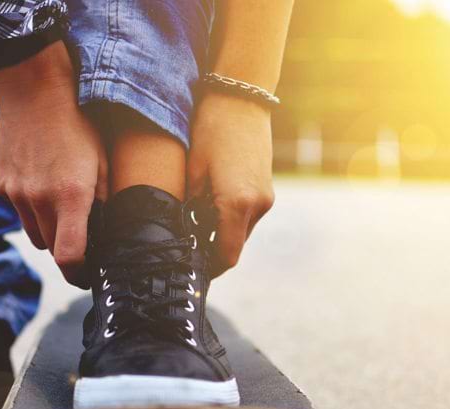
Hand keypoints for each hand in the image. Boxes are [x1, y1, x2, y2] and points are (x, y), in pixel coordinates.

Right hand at [0, 44, 107, 287]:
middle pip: (52, 248)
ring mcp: (15, 193)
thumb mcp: (103, 163)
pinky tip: (40, 182)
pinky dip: (31, 208)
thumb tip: (106, 233)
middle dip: (67, 249)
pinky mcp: (1, 184)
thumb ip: (103, 202)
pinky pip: (18, 211)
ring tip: (60, 205)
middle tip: (81, 238)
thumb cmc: (77, 125)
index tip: (87, 277)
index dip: (78, 274)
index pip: (69, 257)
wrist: (33, 91)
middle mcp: (38, 200)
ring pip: (34, 234)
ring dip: (48, 230)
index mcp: (70, 197)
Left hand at [187, 92, 274, 275]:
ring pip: (241, 231)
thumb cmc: (211, 130)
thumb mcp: (191, 173)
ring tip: (195, 219)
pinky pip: (248, 216)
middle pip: (234, 247)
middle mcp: (258, 206)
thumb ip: (190, 210)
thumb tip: (182, 237)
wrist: (241, 99)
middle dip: (211, 249)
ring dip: (221, 233)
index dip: (208, 268)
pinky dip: (231, 218)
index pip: (226, 257)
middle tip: (185, 244)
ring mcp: (266, 198)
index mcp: (237, 204)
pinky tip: (210, 203)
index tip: (190, 267)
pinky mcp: (267, 189)